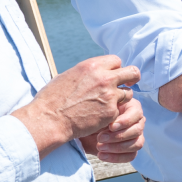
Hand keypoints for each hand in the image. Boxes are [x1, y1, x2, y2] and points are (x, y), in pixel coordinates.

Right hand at [14, 56, 140, 157]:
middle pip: (132, 72)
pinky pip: (119, 110)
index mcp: (92, 66)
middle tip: (129, 83)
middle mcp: (104, 78)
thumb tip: (95, 71)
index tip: (114, 75)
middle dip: (132, 78)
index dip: (116, 68)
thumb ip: (87, 73)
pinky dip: (112, 113)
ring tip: (107, 104)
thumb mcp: (68, 76)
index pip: (116, 60)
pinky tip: (100, 116)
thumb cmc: (52, 99)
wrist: (49, 120)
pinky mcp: (111, 112)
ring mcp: (110, 96)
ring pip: (128, 94)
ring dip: (121, 98)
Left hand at [80, 95, 145, 163]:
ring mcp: (136, 136)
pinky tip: (101, 155)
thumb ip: (109, 111)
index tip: (110, 126)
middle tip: (100, 138)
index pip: (137, 114)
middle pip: (137, 130)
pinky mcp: (131, 150)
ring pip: (136, 144)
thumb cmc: (92, 116)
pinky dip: (116, 157)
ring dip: (117, 147)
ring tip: (99, 147)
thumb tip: (114, 121)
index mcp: (132, 108)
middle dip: (118, 136)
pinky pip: (131, 156)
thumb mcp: (99, 110)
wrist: (82, 129)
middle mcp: (137, 122)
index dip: (125, 121)